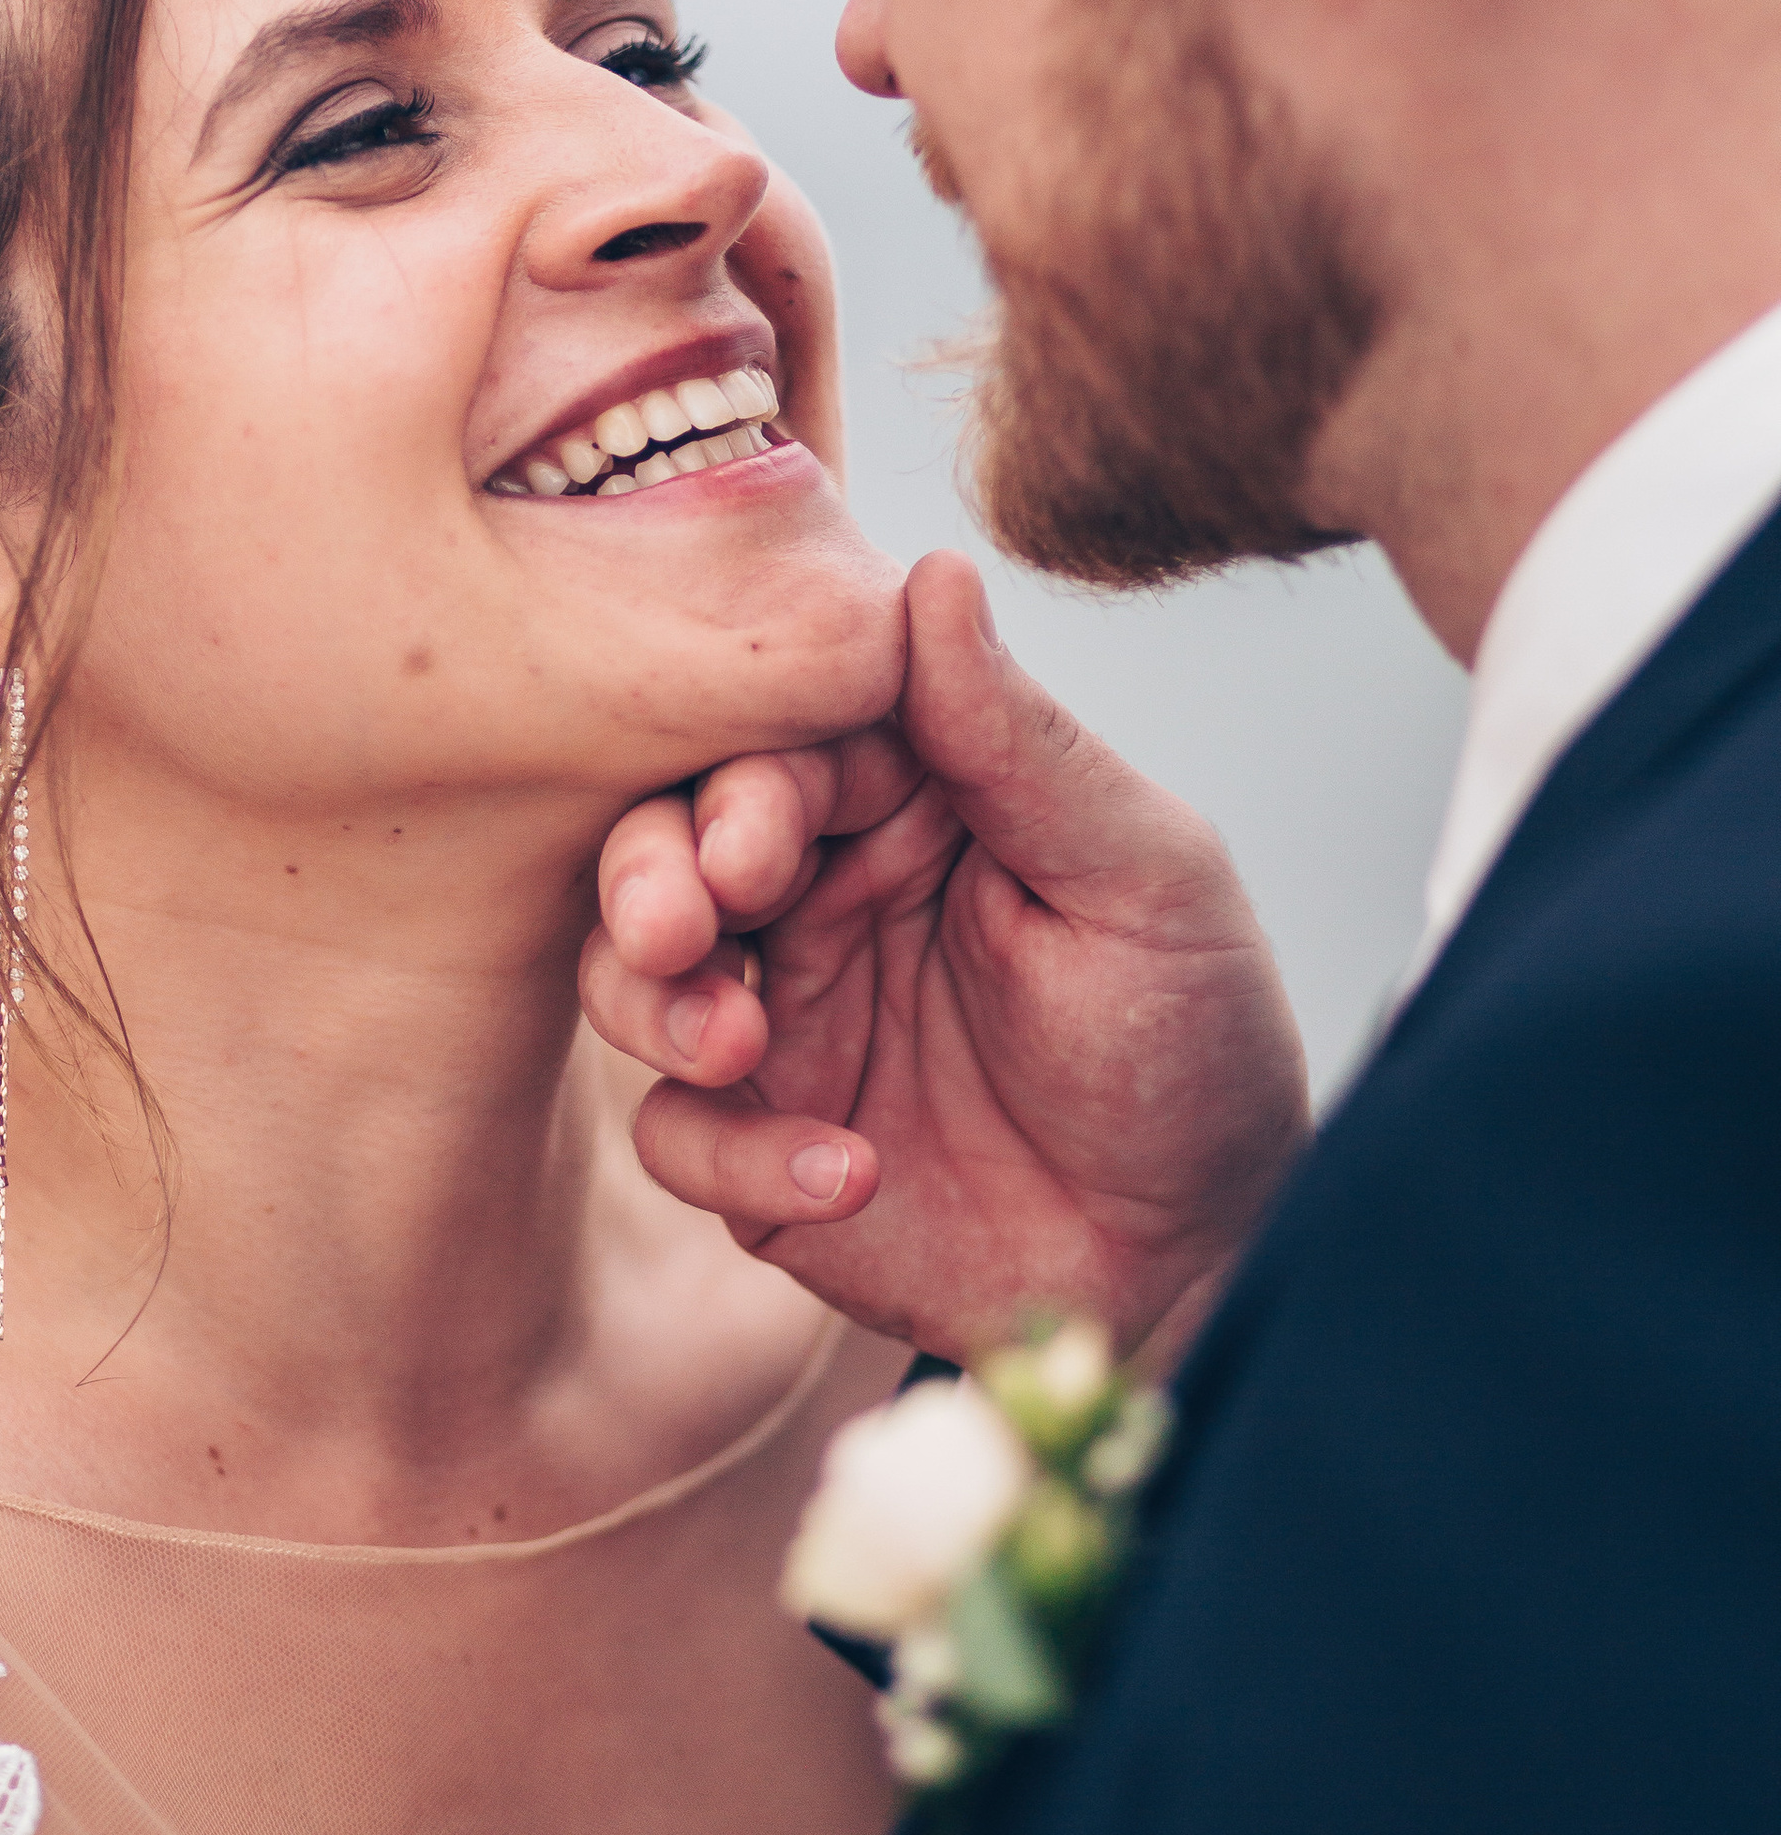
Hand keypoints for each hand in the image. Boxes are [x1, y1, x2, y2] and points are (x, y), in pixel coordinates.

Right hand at [578, 555, 1309, 1364]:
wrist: (1203, 1261)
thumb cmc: (1193, 1046)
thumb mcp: (1139, 877)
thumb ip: (1021, 742)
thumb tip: (934, 573)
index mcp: (912, 801)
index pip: (784, 740)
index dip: (743, 774)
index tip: (753, 835)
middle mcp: (826, 894)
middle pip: (671, 840)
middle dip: (654, 871)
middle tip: (686, 924)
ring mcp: (786, 1021)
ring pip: (631, 972)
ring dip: (654, 999)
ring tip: (738, 1042)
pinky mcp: (760, 1152)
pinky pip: (675, 1132)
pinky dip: (734, 1149)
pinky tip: (845, 1170)